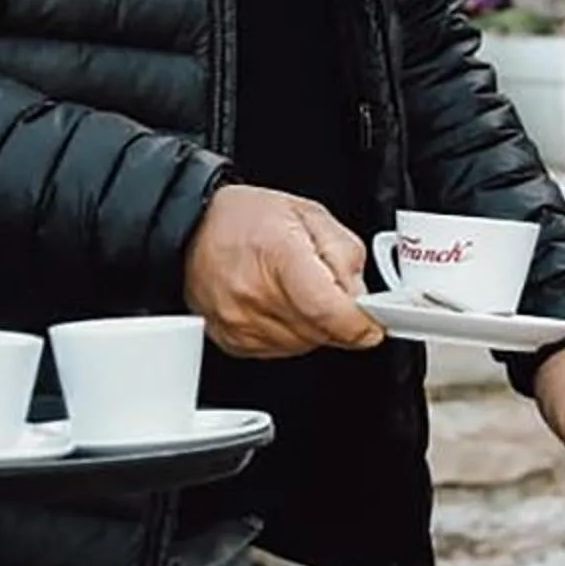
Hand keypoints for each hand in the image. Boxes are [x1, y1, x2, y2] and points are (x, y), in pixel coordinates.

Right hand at [184, 185, 384, 358]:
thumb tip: (361, 295)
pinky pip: (278, 351)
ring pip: (302, 345)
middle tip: (328, 289)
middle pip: (320, 332)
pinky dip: (288, 333)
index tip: (372, 323)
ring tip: (296, 290)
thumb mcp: (309, 214)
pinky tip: (277, 304)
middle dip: (337, 318)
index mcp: (278, 255)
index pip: (329, 310)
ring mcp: (238, 321)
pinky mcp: (230, 339)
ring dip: (312, 326)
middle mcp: (254, 294)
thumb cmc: (246, 217)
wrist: (192, 226)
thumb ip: (344, 253)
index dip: (360, 323)